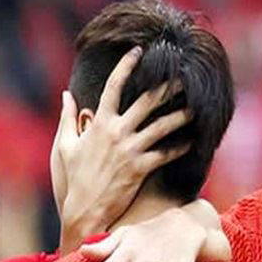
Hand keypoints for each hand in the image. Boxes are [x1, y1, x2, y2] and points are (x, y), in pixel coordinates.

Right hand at [51, 45, 190, 253]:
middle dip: (166, 87)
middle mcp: (116, 132)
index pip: (113, 86)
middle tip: (183, 75)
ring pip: (162, 126)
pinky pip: (166, 153)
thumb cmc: (73, 178)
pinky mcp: (141, 168)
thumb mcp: (65, 146)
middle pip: (147, 102)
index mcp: (98, 123)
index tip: (138, 51)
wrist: (84, 210)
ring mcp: (130, 150)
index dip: (126, 66)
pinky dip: (181, 146)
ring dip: (181, 115)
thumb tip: (66, 94)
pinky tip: (193, 140)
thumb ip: (67, 118)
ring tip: (196, 106)